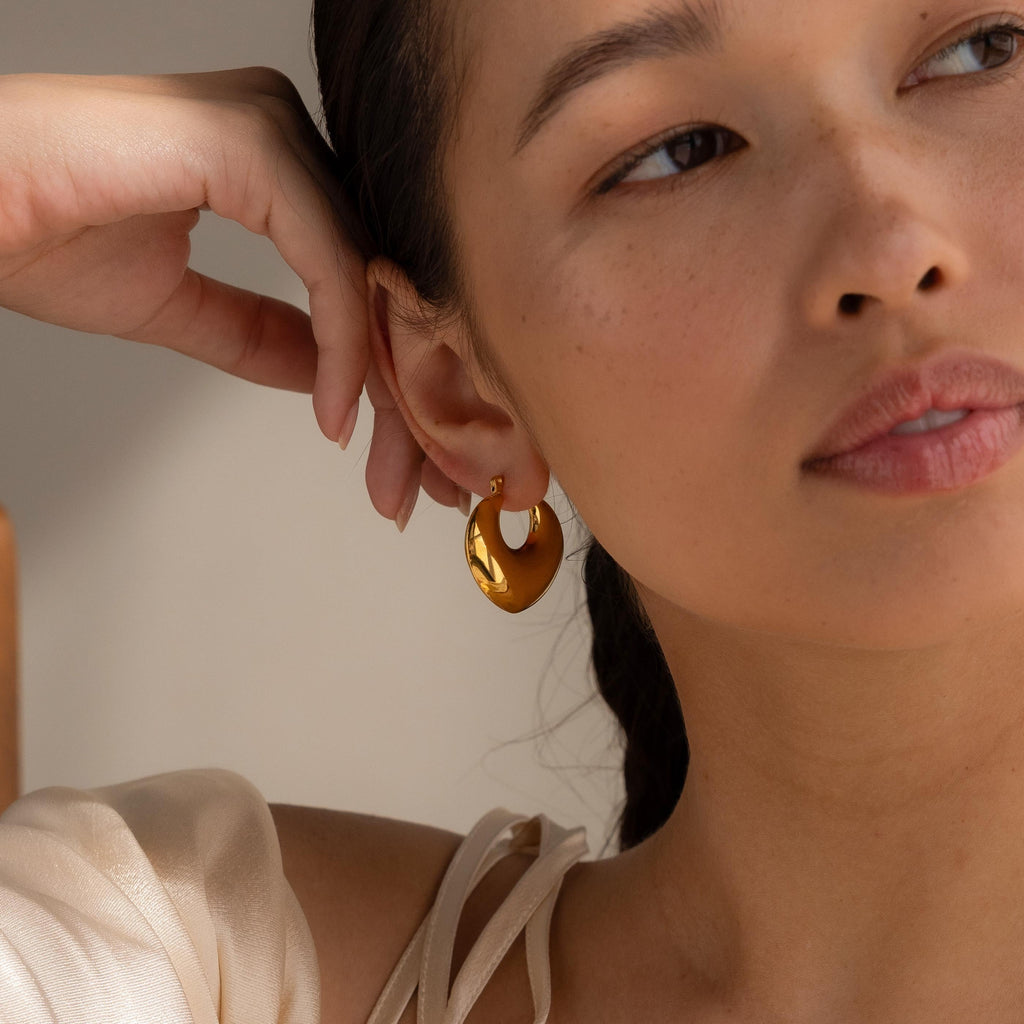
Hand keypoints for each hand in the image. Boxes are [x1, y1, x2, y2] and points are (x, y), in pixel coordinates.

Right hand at [0, 70, 456, 522]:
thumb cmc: (37, 232)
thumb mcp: (178, 306)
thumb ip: (263, 333)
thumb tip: (334, 374)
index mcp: (269, 158)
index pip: (357, 274)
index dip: (384, 372)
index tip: (400, 455)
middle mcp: (282, 131)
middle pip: (376, 276)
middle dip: (401, 392)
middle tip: (412, 481)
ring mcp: (268, 127)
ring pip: (367, 274)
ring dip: (382, 383)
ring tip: (384, 465)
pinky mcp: (245, 141)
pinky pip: (328, 261)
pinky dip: (342, 344)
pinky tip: (335, 412)